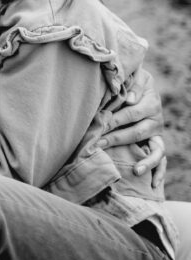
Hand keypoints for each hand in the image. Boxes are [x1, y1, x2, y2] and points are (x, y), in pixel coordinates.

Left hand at [98, 70, 166, 187]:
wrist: (139, 83)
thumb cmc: (131, 80)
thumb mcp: (135, 75)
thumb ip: (133, 85)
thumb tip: (131, 100)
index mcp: (150, 101)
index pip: (131, 113)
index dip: (114, 119)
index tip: (98, 125)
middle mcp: (156, 119)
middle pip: (137, 132)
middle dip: (116, 139)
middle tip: (97, 144)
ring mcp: (157, 133)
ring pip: (154, 149)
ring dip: (143, 160)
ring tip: (135, 170)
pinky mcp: (157, 143)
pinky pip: (161, 160)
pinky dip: (159, 172)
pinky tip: (153, 184)